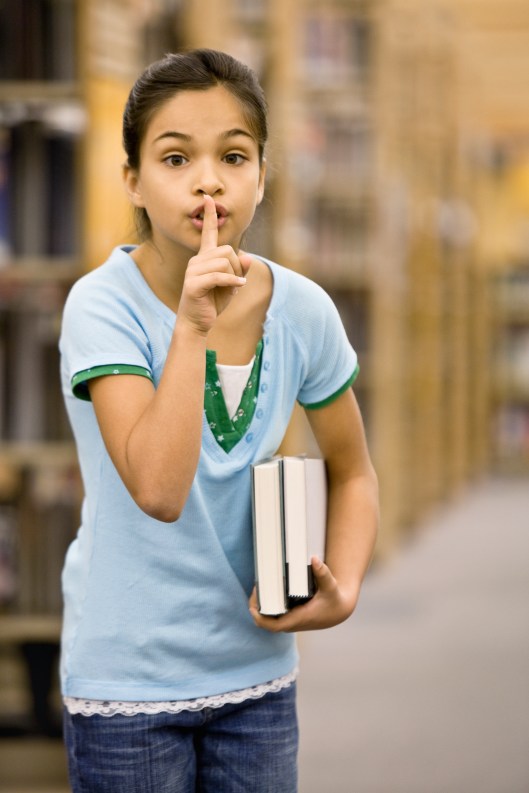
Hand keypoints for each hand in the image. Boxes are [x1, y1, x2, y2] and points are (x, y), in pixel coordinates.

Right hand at [178, 194, 251, 334]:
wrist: (197, 323)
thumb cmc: (213, 303)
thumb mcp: (231, 285)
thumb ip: (239, 270)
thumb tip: (247, 257)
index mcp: (205, 258)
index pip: (208, 233)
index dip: (210, 216)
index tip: (208, 198)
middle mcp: (197, 261)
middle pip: (227, 250)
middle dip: (236, 266)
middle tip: (235, 282)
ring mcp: (193, 271)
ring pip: (224, 261)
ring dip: (234, 275)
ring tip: (231, 288)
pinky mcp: (193, 284)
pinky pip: (218, 275)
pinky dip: (232, 281)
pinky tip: (238, 286)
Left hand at [248, 557, 358, 632]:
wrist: (339, 610)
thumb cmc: (334, 599)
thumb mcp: (330, 585)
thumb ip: (323, 573)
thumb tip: (314, 559)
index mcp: (299, 618)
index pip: (274, 626)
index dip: (260, 618)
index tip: (252, 607)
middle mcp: (293, 622)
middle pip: (267, 622)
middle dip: (257, 608)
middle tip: (255, 588)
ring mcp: (291, 621)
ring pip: (269, 619)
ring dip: (262, 606)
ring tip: (259, 588)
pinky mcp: (292, 617)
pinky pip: (274, 616)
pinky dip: (268, 606)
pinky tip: (267, 592)